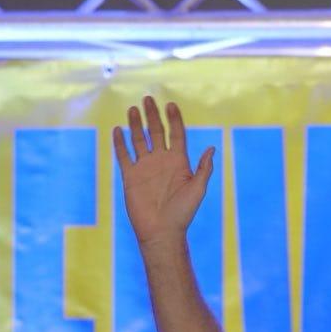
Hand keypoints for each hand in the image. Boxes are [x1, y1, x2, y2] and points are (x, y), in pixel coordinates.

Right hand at [112, 96, 215, 246]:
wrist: (161, 232)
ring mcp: (145, 167)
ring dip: (136, 124)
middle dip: (153, 115)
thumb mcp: (197, 189)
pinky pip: (124, 156)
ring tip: (133, 109)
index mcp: (178, 162)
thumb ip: (203, 168)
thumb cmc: (182, 214)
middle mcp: (161, 161)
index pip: (176, 134)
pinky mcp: (130, 176)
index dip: (174, 119)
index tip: (170, 105)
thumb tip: (212, 148)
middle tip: (148, 99)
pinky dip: (120, 143)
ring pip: (139, 140)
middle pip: (157, 132)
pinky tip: (118, 129)